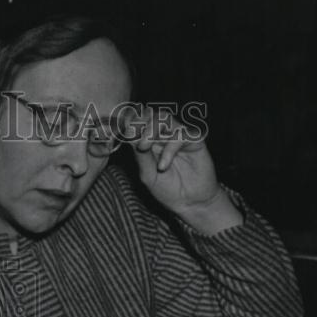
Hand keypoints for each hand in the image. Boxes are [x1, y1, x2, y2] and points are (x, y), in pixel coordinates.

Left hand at [126, 105, 241, 233]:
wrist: (189, 203)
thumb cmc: (168, 189)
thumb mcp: (147, 174)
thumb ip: (140, 155)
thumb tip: (129, 136)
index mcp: (149, 140)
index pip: (138, 122)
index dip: (129, 123)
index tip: (121, 133)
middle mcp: (164, 134)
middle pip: (150, 114)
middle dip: (138, 124)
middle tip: (132, 139)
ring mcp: (179, 135)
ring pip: (164, 118)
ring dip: (150, 130)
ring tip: (144, 148)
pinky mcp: (195, 140)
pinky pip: (180, 135)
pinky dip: (168, 150)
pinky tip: (163, 166)